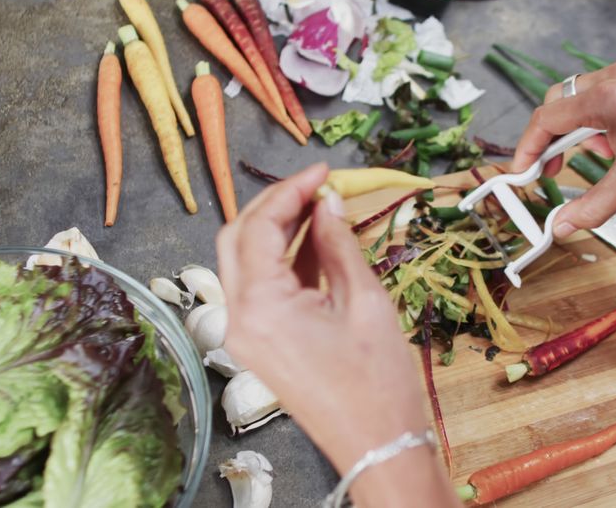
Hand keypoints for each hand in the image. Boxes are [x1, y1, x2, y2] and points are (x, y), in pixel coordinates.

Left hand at [216, 164, 457, 506]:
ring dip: (278, 230)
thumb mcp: (364, 301)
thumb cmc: (377, 383)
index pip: (259, 226)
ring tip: (322, 208)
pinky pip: (261, 288)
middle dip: (275, 205)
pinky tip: (317, 243)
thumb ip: (338, 245)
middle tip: (317, 186)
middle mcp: (240, 318)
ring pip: (246, 261)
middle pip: (238, 238)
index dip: (290, 190)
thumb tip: (329, 203)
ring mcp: (246, 334)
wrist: (377, 444)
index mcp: (260, 306)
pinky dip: (284, 261)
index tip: (323, 171)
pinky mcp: (260, 344)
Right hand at [512, 60, 615, 235]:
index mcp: (608, 98)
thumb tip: (562, 226)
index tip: (524, 173)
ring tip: (608, 159)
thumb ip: (592, 206)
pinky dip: (604, 121)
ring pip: (584, 99)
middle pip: (560, 103)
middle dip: (554, 140)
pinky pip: (609, 95)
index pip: (547, 118)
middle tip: (556, 170)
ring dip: (583, 131)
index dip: (528, 148)